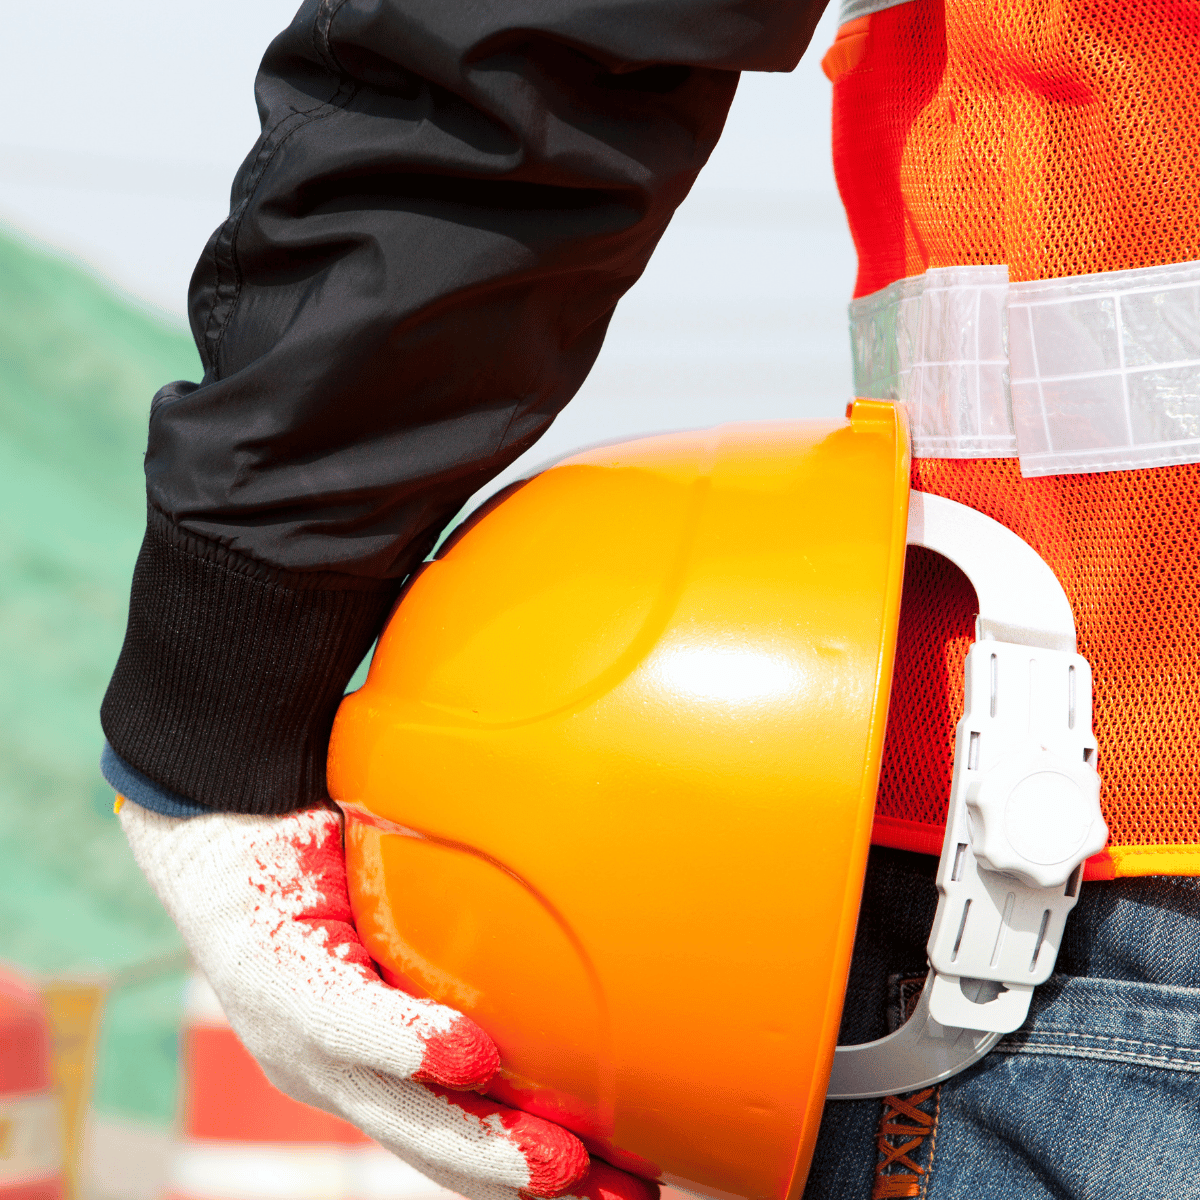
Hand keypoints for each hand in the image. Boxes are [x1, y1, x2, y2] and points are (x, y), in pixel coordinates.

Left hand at [119, 800, 655, 1199]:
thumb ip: (485, 950)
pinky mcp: (274, 974)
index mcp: (375, 1068)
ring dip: (481, 1140)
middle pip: (443, 1147)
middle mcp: (338, 1072)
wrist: (224, 808)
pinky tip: (467, 1053)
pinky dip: (406, 1042)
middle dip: (531, 1182)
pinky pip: (345, 1015)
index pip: (466, 1140)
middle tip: (624, 1198)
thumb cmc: (338, 861)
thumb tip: (581, 942)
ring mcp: (299, 1034)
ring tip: (557, 1164)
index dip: (538, 1176)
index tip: (630, 1187)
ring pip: (396, 1109)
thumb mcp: (423, 921)